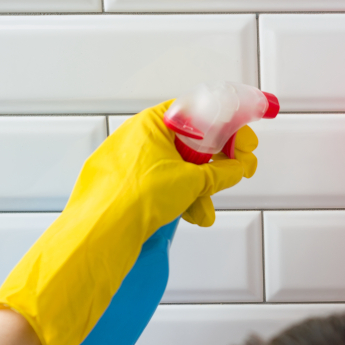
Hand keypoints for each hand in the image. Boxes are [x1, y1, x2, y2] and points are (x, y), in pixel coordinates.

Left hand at [0, 100, 258, 344]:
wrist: (102, 231)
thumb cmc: (136, 197)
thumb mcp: (193, 181)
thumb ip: (223, 172)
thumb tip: (241, 166)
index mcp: (151, 123)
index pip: (196, 113)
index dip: (224, 129)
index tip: (242, 143)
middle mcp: (135, 137)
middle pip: (187, 145)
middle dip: (213, 167)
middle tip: (233, 174)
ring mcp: (126, 162)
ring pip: (173, 169)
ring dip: (197, 189)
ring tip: (205, 210)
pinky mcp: (122, 186)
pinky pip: (157, 185)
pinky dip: (176, 198)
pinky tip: (189, 214)